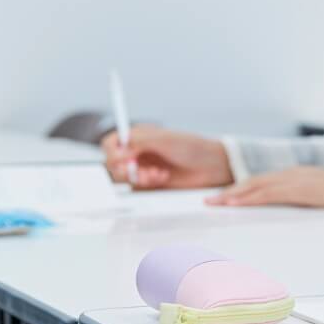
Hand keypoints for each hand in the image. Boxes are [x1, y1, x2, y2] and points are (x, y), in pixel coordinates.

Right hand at [104, 125, 232, 189]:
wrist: (211, 166)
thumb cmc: (192, 147)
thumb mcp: (164, 140)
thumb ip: (138, 142)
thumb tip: (118, 149)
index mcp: (138, 136)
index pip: (112, 142)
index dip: (113, 151)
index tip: (124, 157)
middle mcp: (138, 151)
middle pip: (113, 162)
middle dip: (125, 168)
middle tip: (140, 169)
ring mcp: (144, 167)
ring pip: (124, 177)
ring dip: (138, 177)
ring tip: (157, 173)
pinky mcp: (150, 182)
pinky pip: (138, 187)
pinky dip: (148, 184)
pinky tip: (163, 177)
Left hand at [207, 167, 323, 208]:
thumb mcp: (316, 195)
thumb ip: (300, 198)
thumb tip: (287, 210)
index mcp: (293, 175)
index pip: (260, 182)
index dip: (239, 189)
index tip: (222, 198)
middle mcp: (289, 174)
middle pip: (252, 182)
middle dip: (229, 192)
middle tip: (208, 201)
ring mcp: (293, 179)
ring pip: (255, 186)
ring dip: (233, 195)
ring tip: (215, 203)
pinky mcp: (298, 189)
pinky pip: (268, 194)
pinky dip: (249, 198)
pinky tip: (236, 203)